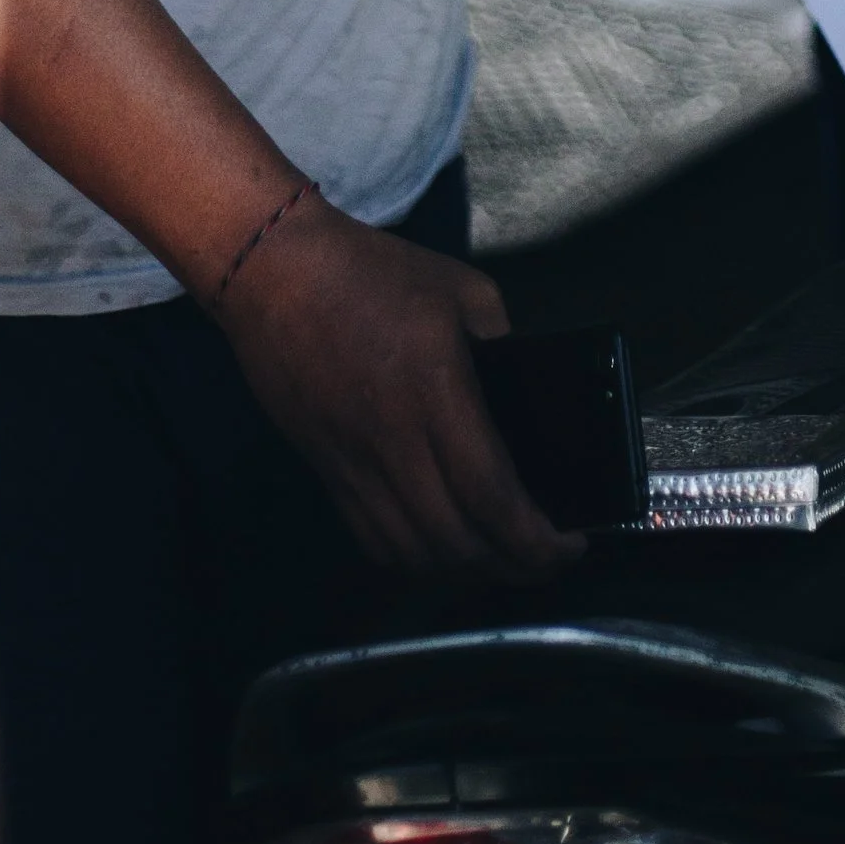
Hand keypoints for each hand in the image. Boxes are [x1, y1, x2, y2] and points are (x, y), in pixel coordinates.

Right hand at [211, 197, 584, 577]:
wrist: (274, 273)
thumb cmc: (372, 272)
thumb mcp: (462, 290)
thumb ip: (502, 343)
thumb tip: (528, 391)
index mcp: (436, 394)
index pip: (492, 497)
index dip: (536, 540)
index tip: (570, 545)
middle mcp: (395, 445)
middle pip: (458, 543)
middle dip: (513, 567)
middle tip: (544, 558)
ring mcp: (354, 467)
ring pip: (415, 556)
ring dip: (464, 572)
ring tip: (498, 557)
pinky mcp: (327, 474)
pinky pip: (375, 542)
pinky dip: (415, 561)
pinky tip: (440, 547)